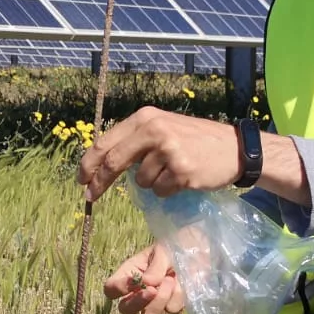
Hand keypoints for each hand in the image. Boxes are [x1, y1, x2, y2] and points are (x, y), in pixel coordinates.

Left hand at [78, 106, 239, 200]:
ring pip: (141, 181)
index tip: (80, 179)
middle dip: (100, 182)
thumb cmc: (193, 140)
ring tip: (172, 171)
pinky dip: (168, 190)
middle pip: (114, 162)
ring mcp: (169, 151)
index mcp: (145, 117)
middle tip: (90, 196)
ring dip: (152, 183)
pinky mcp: (181, 171)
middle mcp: (155, 130)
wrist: (233, 148)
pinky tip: (184, 178)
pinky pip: (160, 191)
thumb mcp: (163, 128)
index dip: (88, 163)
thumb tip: (100, 165)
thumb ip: (135, 141)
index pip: (106, 142)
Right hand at [104, 242, 184, 313]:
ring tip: (172, 278)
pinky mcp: (170, 306)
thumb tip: (146, 283)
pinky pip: (171, 309)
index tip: (136, 282)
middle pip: (125, 310)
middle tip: (153, 290)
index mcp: (129, 273)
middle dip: (139, 303)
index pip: (111, 288)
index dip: (119, 289)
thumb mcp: (163, 251)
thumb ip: (155, 267)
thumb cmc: (175, 246)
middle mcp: (138, 291)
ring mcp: (154, 302)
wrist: (198, 251)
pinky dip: (179, 296)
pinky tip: (183, 283)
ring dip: (162, 298)